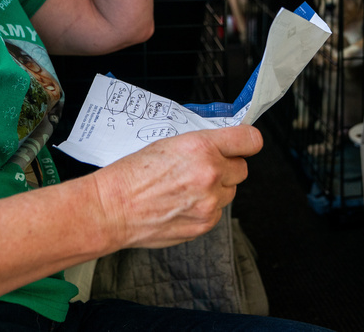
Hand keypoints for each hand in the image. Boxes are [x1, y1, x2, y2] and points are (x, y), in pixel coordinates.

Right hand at [89, 126, 263, 249]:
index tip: (245, 144)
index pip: (250, 140)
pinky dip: (205, 208)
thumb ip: (202, 144)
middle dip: (227, 166)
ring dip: (217, 188)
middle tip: (204, 167)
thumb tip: (222, 146)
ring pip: (230, 192)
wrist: (114, 208)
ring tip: (187, 187)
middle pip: (242, 168)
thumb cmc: (132, 175)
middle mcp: (211, 174)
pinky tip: (182, 203)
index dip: (248, 141)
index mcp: (201, 147)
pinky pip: (217, 212)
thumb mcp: (168, 143)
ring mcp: (210, 203)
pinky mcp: (205, 224)